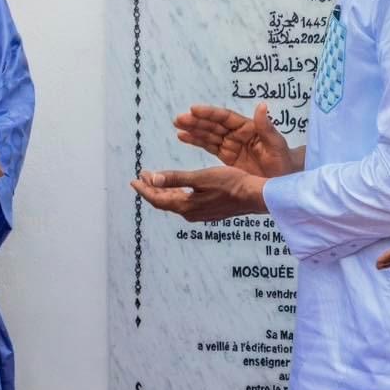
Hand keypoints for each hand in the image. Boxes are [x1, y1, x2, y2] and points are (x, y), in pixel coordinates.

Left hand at [132, 166, 266, 222]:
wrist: (254, 196)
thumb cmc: (230, 184)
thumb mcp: (200, 177)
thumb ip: (176, 178)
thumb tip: (153, 179)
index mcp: (186, 206)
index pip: (158, 199)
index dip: (144, 189)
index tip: (135, 179)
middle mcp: (190, 213)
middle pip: (164, 202)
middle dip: (152, 188)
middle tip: (143, 176)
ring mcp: (200, 214)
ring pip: (175, 203)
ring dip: (164, 191)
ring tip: (156, 180)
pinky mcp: (208, 211)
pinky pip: (185, 204)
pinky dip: (177, 194)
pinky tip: (179, 188)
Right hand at [175, 103, 298, 177]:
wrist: (284, 180)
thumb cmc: (284, 161)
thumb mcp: (277, 145)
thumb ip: (267, 128)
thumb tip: (262, 106)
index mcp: (249, 128)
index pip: (226, 118)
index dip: (210, 114)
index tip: (194, 109)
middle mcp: (238, 134)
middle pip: (214, 125)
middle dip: (197, 121)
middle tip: (179, 118)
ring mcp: (232, 145)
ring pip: (209, 134)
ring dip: (193, 129)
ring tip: (177, 125)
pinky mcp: (227, 157)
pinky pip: (209, 146)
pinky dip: (196, 141)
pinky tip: (183, 136)